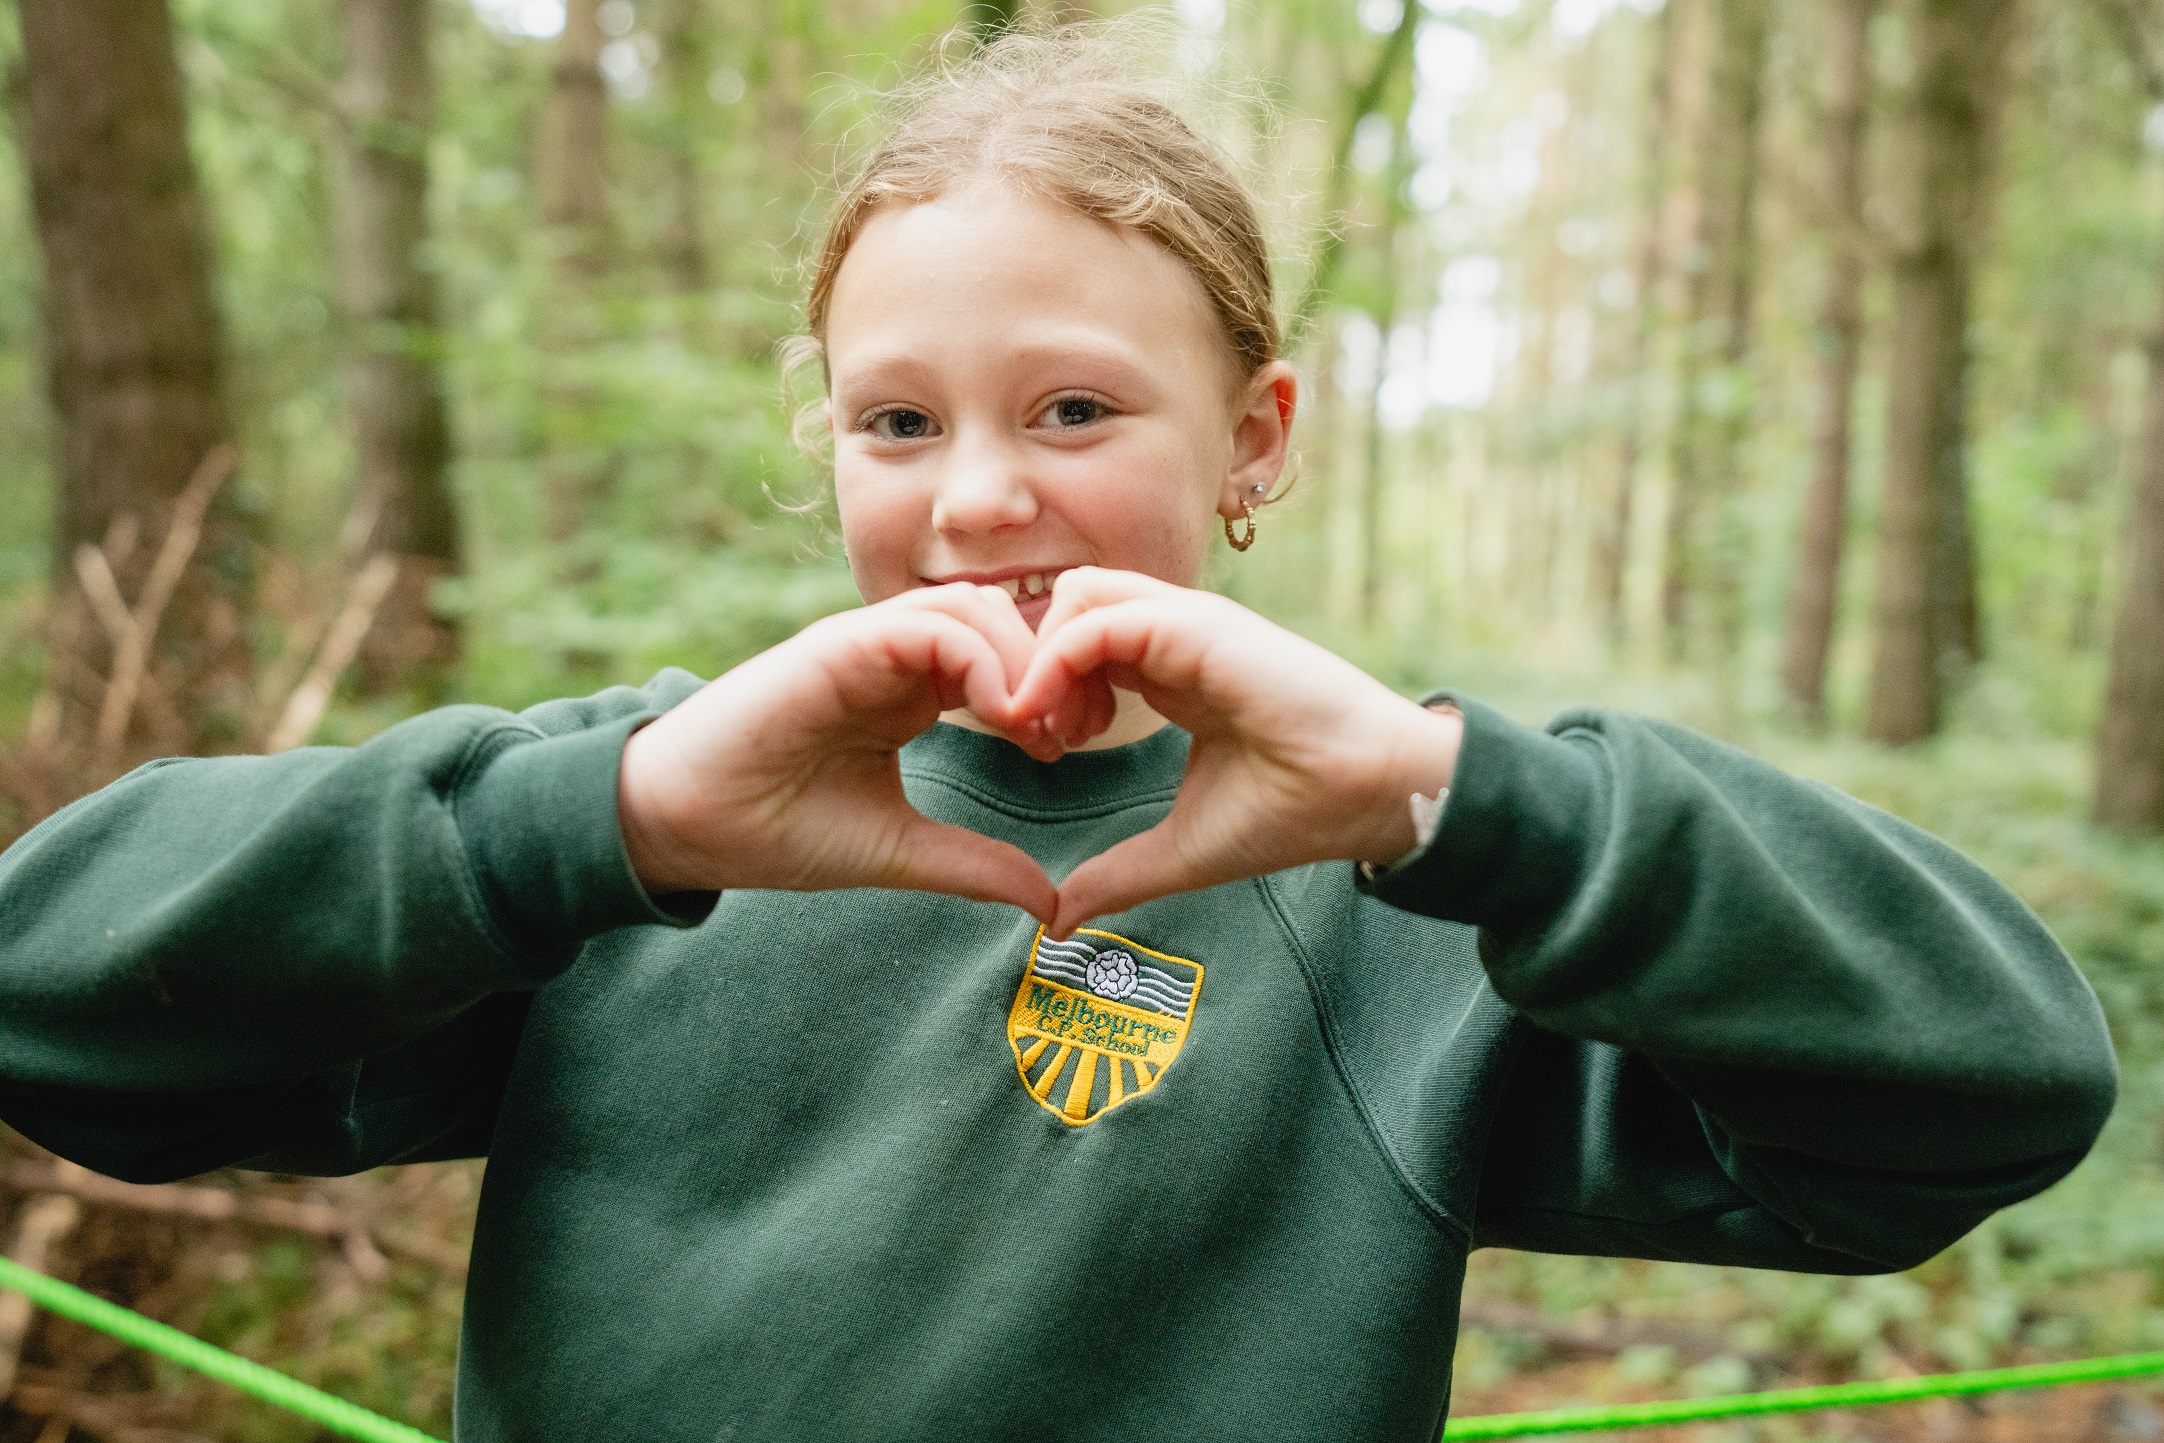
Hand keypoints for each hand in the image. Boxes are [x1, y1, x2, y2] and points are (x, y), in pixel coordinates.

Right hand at [618, 584, 1061, 918]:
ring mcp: (865, 645)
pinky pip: (927, 623)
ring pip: (973, 607)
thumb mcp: (899, 851)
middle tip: (1067, 733)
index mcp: (909, 691)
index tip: (1066, 749)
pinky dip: (977, 656)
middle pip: (1004, 621)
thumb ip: (973, 864)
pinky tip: (998, 712)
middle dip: (1050, 669)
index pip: (1004, 658)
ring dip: (1020, 658)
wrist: (681, 825)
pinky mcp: (838, 645)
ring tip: (1034, 726)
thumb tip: (1049, 900)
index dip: (1049, 694)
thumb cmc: (775, 830)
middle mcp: (892, 657)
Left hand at [1010, 569, 1462, 936]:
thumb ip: (1118, 875)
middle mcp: (1175, 637)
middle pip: (1070, 606)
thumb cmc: (1295, 812)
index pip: (1082, 643)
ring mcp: (1185, 624)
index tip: (1055, 755)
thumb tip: (1059, 920)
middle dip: (1035, 666)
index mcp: (1173, 673)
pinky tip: (1064, 724)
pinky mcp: (1195, 625)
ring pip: (1077, 594)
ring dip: (1043, 659)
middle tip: (1047, 740)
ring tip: (1059, 731)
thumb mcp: (1182, 849)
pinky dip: (1057, 662)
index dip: (1048, 691)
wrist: (1368, 794)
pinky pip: (1098, 617)